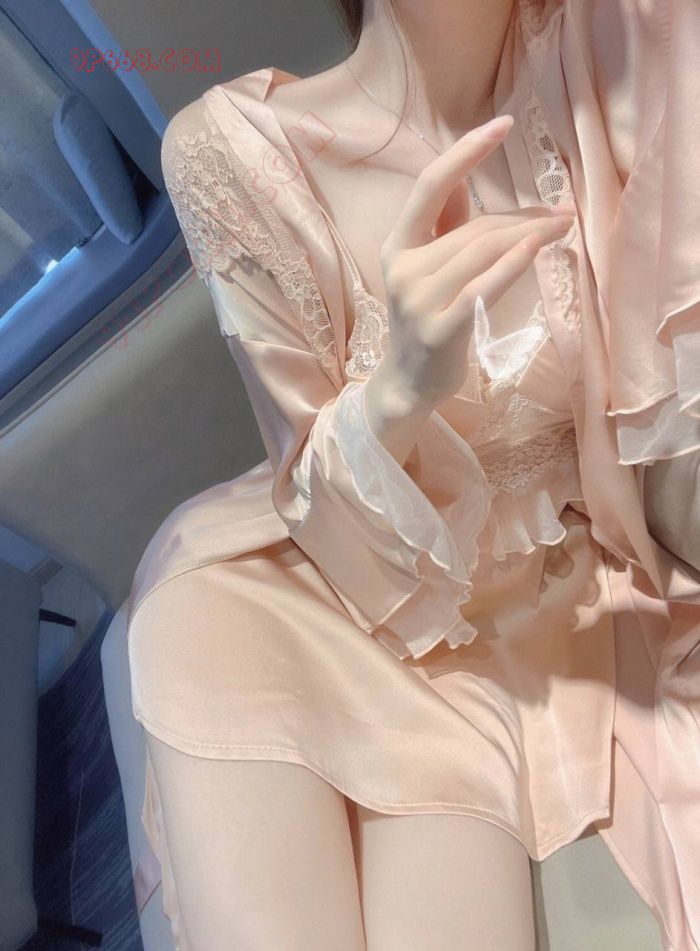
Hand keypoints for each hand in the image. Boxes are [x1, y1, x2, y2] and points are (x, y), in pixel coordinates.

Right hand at [378, 115, 575, 405]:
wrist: (409, 382)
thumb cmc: (425, 318)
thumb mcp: (425, 268)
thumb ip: (442, 226)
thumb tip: (466, 180)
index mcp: (397, 246)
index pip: (430, 187)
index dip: (466, 152)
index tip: (503, 124)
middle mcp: (403, 269)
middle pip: (473, 227)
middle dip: (521, 216)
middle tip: (560, 212)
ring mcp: (419, 301)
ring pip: (483, 252)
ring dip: (528, 236)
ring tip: (560, 228)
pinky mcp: (441, 330)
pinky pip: (483, 287)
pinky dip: (512, 265)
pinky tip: (536, 248)